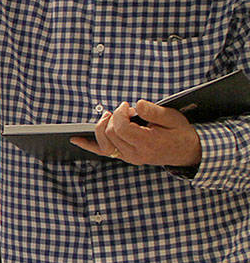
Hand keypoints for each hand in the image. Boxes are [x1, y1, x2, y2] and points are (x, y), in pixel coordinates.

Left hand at [69, 99, 201, 166]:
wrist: (188, 151)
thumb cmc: (180, 133)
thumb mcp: (172, 118)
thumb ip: (153, 111)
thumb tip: (137, 104)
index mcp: (147, 144)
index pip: (121, 128)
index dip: (120, 114)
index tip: (126, 106)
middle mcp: (135, 154)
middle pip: (110, 135)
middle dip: (112, 118)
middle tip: (121, 109)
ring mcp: (129, 157)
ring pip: (104, 144)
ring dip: (101, 127)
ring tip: (108, 116)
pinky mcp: (125, 156)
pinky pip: (103, 152)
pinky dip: (88, 145)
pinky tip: (75, 139)